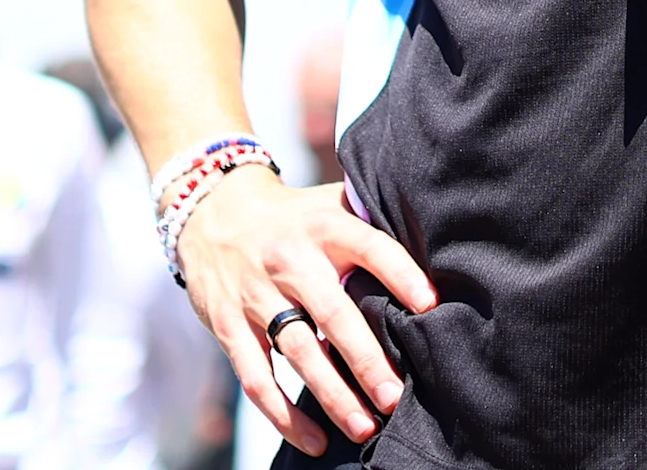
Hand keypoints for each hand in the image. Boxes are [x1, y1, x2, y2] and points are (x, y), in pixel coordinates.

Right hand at [178, 169, 437, 452]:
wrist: (211, 212)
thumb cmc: (293, 218)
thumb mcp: (328, 206)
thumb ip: (371, 222)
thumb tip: (435, 244)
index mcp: (323, 227)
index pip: (369, 247)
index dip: (401, 274)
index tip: (431, 306)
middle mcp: (289, 260)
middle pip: (333, 314)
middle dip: (366, 360)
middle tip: (395, 397)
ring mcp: (255, 295)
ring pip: (298, 353)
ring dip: (333, 396)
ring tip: (365, 429)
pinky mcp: (228, 326)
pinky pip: (256, 378)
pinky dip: (283, 415)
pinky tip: (315, 441)